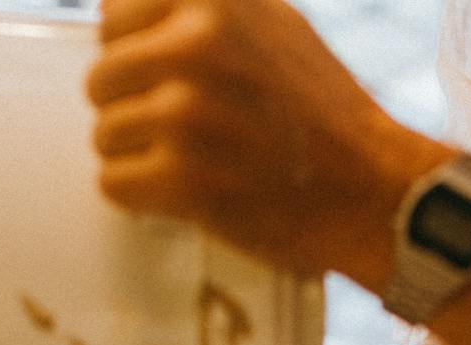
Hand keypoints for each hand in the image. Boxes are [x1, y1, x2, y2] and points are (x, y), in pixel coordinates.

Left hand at [86, 0, 446, 281]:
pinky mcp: (185, 181)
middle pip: (100, 80)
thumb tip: (128, 10)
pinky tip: (180, 196)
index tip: (164, 82)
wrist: (369, 190)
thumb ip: (206, 10)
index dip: (133, 55)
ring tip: (189, 166)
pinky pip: (113, 184)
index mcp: (210, 0)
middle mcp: (193, 48)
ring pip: (104, 135)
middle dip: (132, 110)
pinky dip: (140, 199)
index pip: (112, 16)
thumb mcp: (272, 22)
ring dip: (137, 159)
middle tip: (181, 136)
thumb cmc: (322, 112)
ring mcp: (186, 116)